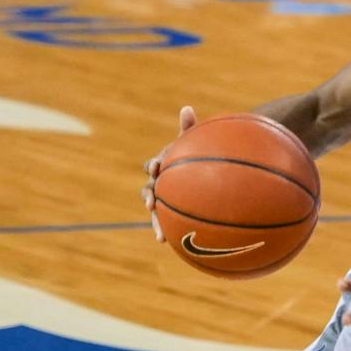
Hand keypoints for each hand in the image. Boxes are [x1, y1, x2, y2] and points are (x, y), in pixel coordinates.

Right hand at [142, 105, 197, 241]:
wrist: (203, 173)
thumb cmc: (196, 154)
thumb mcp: (193, 143)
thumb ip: (189, 129)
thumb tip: (187, 108)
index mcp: (162, 166)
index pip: (152, 165)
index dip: (153, 166)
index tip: (156, 168)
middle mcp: (159, 184)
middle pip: (149, 191)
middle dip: (148, 198)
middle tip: (151, 203)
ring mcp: (164, 200)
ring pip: (156, 213)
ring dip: (155, 223)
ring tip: (160, 235)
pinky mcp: (171, 214)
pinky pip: (168, 224)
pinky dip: (167, 232)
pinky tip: (170, 243)